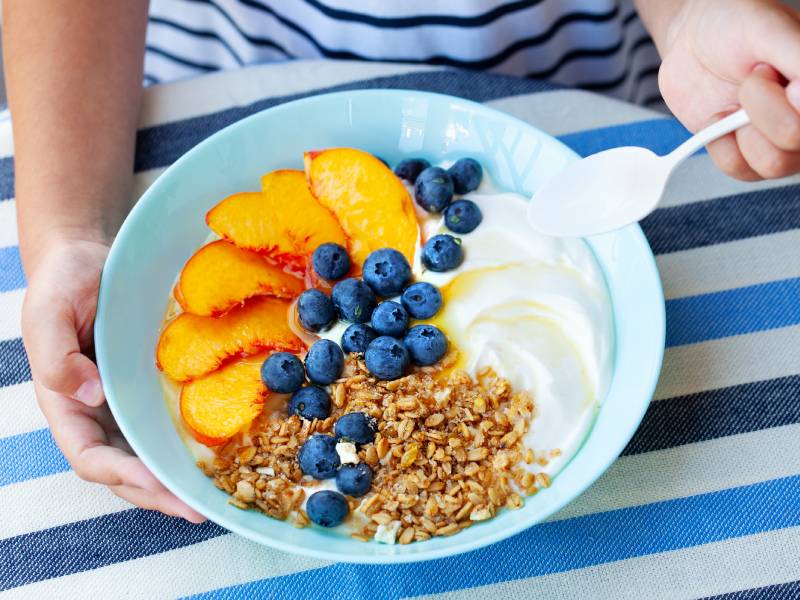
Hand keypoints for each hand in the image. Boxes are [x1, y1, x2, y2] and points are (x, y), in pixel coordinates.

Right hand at [22, 238, 204, 521]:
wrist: (89, 257)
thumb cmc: (63, 282)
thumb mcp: (47, 311)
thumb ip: (56, 357)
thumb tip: (89, 394)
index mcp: (65, 403)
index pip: (89, 455)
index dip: (120, 474)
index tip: (154, 482)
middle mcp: (96, 412)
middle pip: (123, 468)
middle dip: (157, 493)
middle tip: (197, 508)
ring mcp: (124, 403)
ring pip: (148, 454)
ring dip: (176, 478)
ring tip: (214, 496)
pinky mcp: (149, 388)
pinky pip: (167, 423)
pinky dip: (187, 443)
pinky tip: (218, 453)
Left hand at [656, 0, 799, 179]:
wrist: (691, 38)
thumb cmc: (735, 25)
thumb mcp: (768, 30)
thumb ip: (798, 59)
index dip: (794, 106)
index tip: (774, 76)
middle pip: (794, 142)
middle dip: (761, 109)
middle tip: (753, 77)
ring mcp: (781, 141)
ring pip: (772, 165)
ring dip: (740, 130)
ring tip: (736, 98)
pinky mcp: (747, 155)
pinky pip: (739, 170)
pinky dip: (720, 144)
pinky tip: (719, 117)